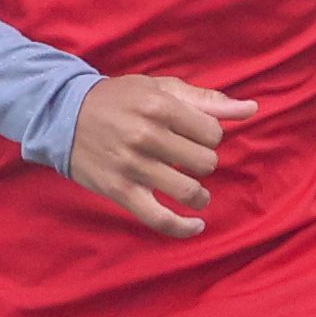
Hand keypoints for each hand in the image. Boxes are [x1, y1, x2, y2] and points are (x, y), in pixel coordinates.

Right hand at [67, 72, 251, 239]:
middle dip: (202, 162)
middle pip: (205, 162)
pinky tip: (196, 225)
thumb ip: (207, 100)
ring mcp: (133, 166)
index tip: (193, 136)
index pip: (213, 133)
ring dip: (198, 194)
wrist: (64, 116)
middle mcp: (147, 136)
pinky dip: (183, 227)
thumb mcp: (160, 88)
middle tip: (186, 159)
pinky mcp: (121, 191)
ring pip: (189, 191)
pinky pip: (160, 219)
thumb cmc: (119, 99)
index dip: (209, 137)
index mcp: (160, 106)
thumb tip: (251, 109)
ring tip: (194, 191)